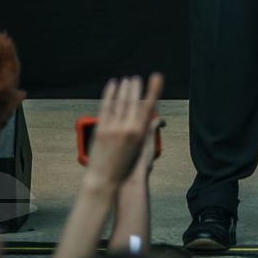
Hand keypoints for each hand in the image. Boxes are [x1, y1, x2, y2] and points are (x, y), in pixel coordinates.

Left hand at [85, 73, 163, 190]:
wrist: (104, 180)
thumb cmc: (124, 166)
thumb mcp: (139, 149)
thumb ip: (142, 131)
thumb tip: (146, 117)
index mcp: (140, 134)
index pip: (149, 106)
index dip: (153, 90)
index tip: (156, 76)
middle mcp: (128, 129)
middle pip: (133, 101)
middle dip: (135, 87)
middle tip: (136, 78)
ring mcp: (114, 128)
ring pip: (120, 101)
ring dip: (124, 88)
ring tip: (126, 79)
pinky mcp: (101, 129)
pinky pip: (106, 106)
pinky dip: (110, 93)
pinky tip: (112, 85)